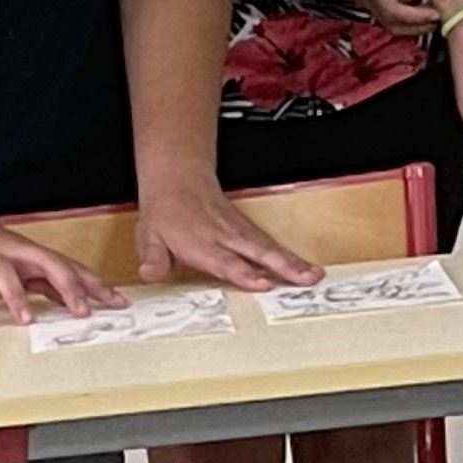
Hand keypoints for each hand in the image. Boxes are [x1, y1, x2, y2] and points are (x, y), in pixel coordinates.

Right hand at [0, 217, 120, 331]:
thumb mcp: (20, 261)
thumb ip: (45, 279)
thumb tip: (78, 298)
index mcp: (30, 252)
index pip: (68, 266)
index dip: (93, 283)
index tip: (116, 301)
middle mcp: (11, 252)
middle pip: (45, 263)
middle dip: (67, 286)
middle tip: (82, 312)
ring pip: (4, 274)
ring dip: (17, 297)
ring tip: (28, 320)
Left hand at [127, 181, 319, 296]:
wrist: (179, 180)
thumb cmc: (166, 212)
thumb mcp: (149, 235)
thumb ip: (152, 257)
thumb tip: (150, 272)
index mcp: (201, 242)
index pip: (225, 261)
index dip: (243, 273)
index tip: (262, 283)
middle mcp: (225, 237)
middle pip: (258, 253)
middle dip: (283, 266)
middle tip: (304, 279)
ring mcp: (240, 232)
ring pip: (270, 248)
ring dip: (293, 262)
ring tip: (313, 276)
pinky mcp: (249, 230)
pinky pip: (271, 244)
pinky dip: (290, 256)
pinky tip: (306, 268)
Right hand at [299, 0, 444, 32]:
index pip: (394, 11)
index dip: (417, 17)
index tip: (437, 13)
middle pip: (394, 24)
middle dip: (419, 25)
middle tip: (441, 13)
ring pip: (390, 18)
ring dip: (412, 17)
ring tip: (432, 3)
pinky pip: (386, 7)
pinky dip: (403, 6)